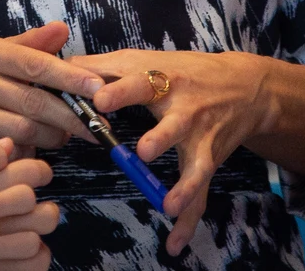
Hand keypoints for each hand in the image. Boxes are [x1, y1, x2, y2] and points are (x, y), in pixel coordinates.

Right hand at [0, 21, 102, 150]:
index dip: (70, 77)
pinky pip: (9, 150)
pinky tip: (38, 147)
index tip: (99, 88)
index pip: (34, 63)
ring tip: (65, 135)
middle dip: (71, 116)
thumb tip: (62, 29)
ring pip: (25, 130)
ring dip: (53, 136)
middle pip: (34, 102)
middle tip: (97, 126)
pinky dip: (30, 151)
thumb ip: (32, 45)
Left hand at [71, 49, 271, 258]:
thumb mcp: (146, 61)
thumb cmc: (182, 71)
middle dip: (161, 138)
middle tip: (143, 152)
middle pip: (174, 124)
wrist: (245, 87)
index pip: (140, 83)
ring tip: (167, 206)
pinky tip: (174, 243)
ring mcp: (199, 139)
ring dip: (184, 186)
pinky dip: (188, 221)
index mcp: (163, 81)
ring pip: (195, 164)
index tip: (99, 100)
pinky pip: (200, 195)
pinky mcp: (208, 161)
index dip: (120, 91)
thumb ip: (102, 67)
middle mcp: (185, 111)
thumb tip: (59, 69)